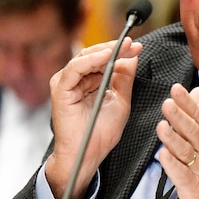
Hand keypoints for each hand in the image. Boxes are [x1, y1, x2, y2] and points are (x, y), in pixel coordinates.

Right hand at [45, 37, 142, 198]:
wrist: (87, 154)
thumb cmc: (101, 133)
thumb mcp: (120, 101)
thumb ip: (124, 78)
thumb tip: (132, 57)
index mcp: (88, 82)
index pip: (103, 60)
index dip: (120, 51)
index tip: (137, 46)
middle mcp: (75, 80)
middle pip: (94, 55)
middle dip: (115, 49)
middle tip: (133, 44)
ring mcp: (66, 83)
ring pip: (86, 58)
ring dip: (106, 51)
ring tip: (124, 48)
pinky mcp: (61, 89)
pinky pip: (76, 68)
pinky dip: (92, 60)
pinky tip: (107, 56)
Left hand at [155, 84, 198, 198]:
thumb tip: (198, 91)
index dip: (187, 103)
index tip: (177, 89)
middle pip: (192, 131)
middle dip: (179, 117)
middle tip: (168, 103)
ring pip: (185, 150)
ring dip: (173, 138)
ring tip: (162, 126)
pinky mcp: (194, 186)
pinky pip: (182, 174)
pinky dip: (172, 165)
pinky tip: (163, 156)